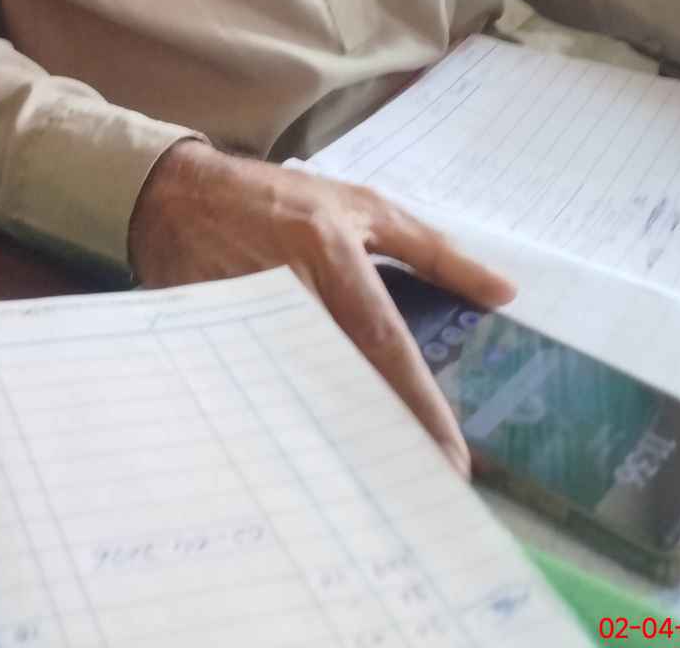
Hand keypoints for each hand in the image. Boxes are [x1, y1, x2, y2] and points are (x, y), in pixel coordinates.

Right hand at [127, 140, 514, 476]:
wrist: (175, 192)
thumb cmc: (280, 199)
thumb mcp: (361, 206)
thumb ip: (434, 251)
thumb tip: (504, 290)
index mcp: (331, 251)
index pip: (383, 340)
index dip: (417, 404)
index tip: (450, 461)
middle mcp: (289, 285)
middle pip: (340, 376)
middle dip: (380, 435)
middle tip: (416, 488)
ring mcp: (244, 314)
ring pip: (298, 390)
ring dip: (334, 438)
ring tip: (371, 488)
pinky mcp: (211, 336)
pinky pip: (255, 390)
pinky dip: (284, 422)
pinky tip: (306, 459)